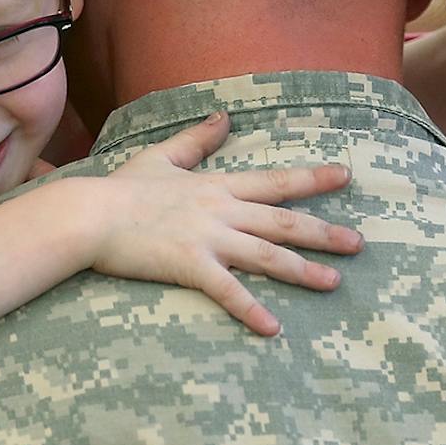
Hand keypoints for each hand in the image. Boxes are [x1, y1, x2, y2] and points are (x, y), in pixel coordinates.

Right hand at [81, 112, 361, 334]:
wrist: (86, 214)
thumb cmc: (120, 190)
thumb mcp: (162, 156)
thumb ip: (197, 139)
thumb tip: (223, 116)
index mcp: (217, 186)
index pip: (275, 182)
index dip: (312, 180)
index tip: (345, 176)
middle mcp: (221, 211)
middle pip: (283, 222)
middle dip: (324, 233)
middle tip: (359, 243)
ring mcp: (208, 238)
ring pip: (267, 255)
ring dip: (303, 270)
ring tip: (334, 283)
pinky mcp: (189, 265)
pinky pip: (227, 290)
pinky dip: (250, 309)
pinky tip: (273, 328)